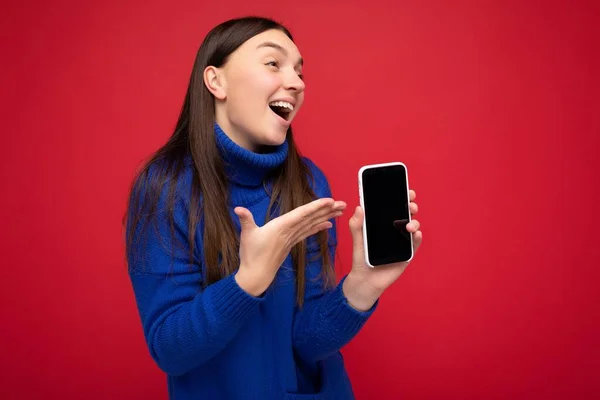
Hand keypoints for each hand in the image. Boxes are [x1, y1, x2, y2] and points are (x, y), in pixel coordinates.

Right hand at [234, 198, 346, 295]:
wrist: (256, 275)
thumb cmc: (251, 255)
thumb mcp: (247, 235)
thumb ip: (245, 220)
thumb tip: (238, 208)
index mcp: (281, 226)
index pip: (302, 214)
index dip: (316, 206)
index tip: (329, 201)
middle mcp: (289, 231)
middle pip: (312, 218)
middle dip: (328, 210)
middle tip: (343, 203)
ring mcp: (291, 238)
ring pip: (312, 224)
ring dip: (326, 216)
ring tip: (339, 210)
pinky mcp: (291, 243)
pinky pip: (307, 232)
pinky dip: (318, 227)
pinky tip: (328, 224)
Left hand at [343, 190, 421, 310]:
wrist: (366, 279)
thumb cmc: (361, 257)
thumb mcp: (357, 240)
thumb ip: (356, 225)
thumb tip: (359, 207)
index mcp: (382, 222)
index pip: (393, 206)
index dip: (400, 196)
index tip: (404, 188)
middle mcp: (394, 229)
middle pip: (406, 213)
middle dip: (410, 205)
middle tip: (410, 203)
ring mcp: (402, 240)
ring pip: (413, 226)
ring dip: (414, 222)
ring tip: (408, 225)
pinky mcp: (407, 253)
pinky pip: (415, 243)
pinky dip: (417, 237)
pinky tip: (414, 234)